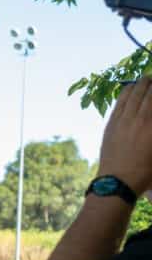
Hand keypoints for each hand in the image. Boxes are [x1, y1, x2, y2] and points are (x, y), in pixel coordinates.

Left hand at [98, 77, 151, 193]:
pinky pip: (120, 103)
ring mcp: (124, 121)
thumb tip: (149, 116)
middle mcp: (141, 120)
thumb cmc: (146, 170)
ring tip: (146, 78)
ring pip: (133, 95)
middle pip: (149, 93)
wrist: (118, 180)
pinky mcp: (112, 124)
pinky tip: (130, 87)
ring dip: (141, 84)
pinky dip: (127, 92)